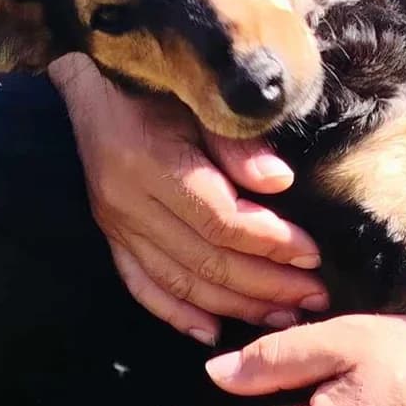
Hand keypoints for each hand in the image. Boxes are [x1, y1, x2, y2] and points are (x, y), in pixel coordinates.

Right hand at [51, 53, 327, 341]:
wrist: (91, 75)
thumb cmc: (159, 78)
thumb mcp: (200, 95)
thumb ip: (237, 141)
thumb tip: (279, 184)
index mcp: (150, 162)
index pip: (220, 221)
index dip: (271, 242)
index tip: (313, 253)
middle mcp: (127, 202)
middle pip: (204, 261)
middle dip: (266, 285)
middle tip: (314, 296)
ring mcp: (114, 224)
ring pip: (179, 282)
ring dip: (235, 306)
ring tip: (283, 316)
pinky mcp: (110, 235)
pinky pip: (141, 286)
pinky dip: (177, 314)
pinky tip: (214, 331)